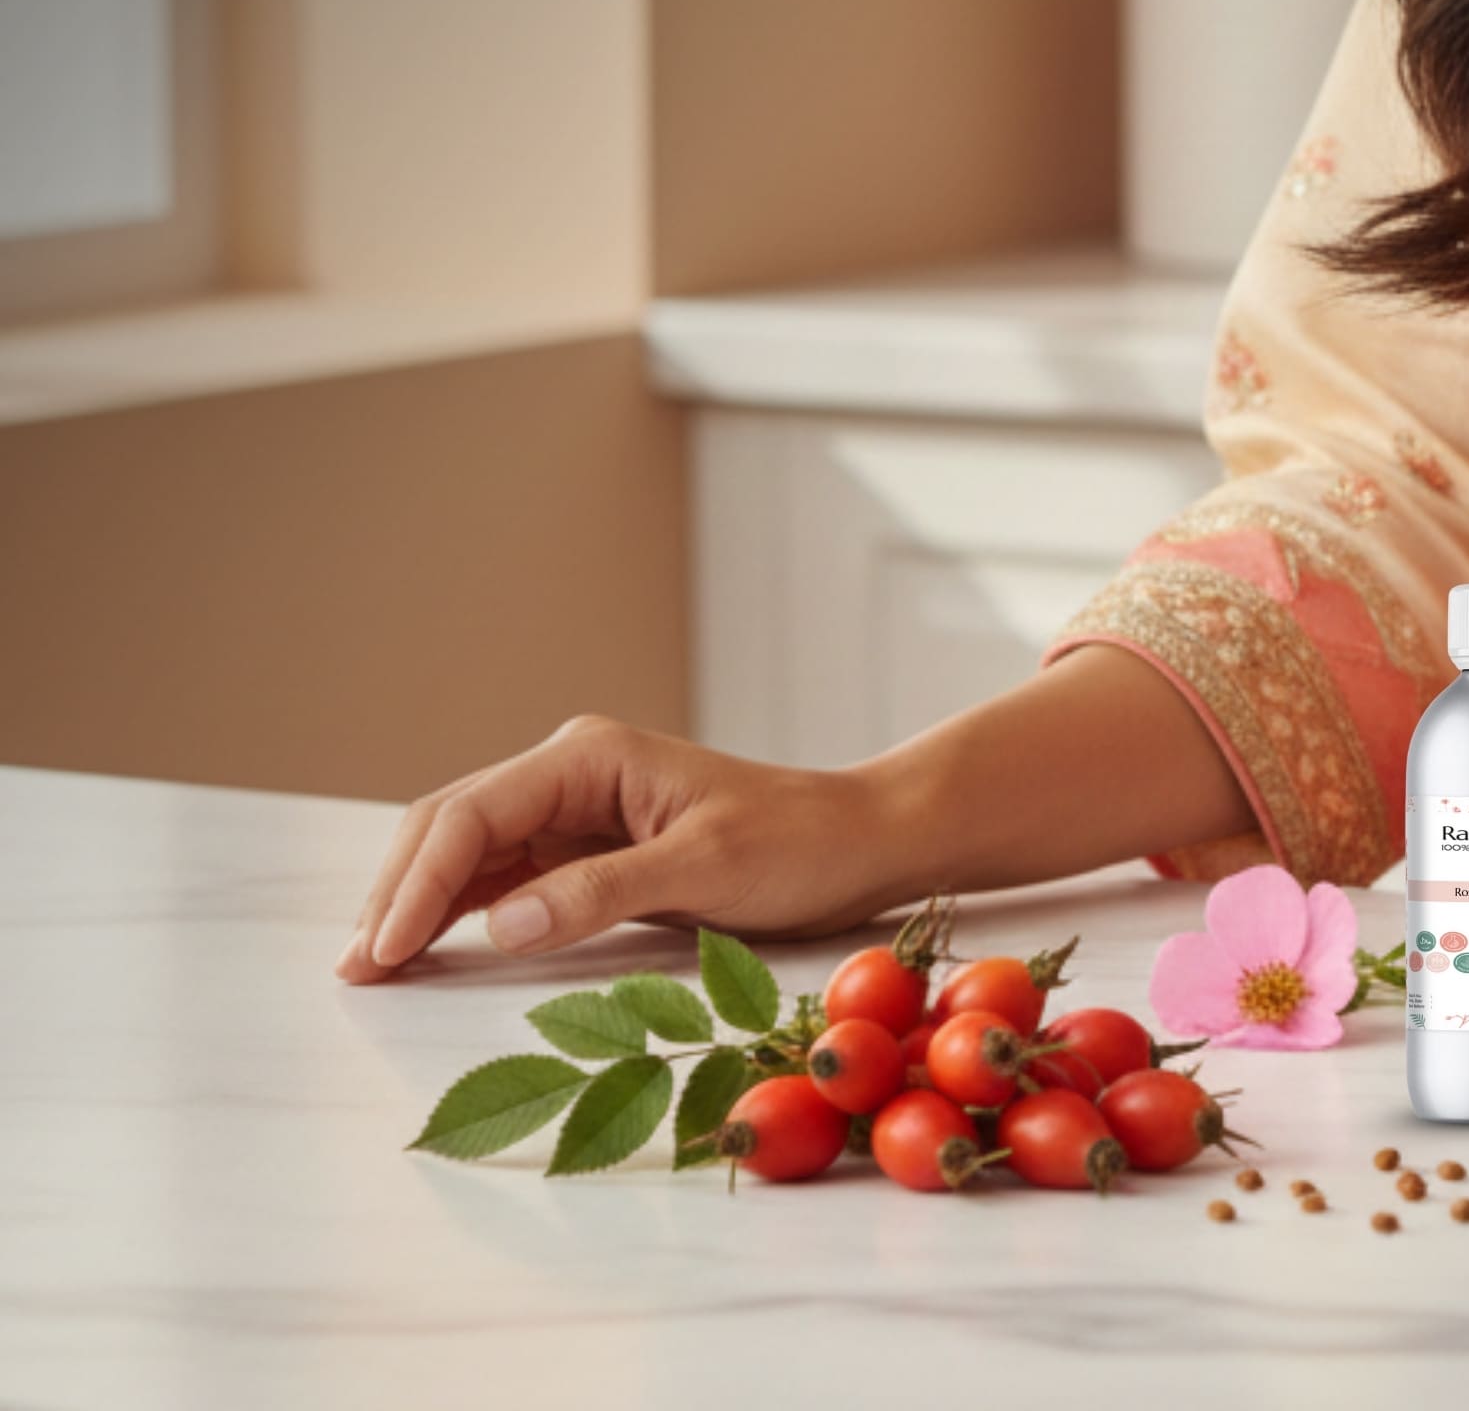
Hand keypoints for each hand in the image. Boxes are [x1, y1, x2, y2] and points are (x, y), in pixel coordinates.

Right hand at [335, 714, 908, 980]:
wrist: (853, 843)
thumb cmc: (796, 845)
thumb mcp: (707, 869)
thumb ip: (602, 891)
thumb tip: (503, 921)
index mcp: (591, 759)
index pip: (473, 814)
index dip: (419, 883)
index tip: (382, 953)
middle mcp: (571, 775)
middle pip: (451, 826)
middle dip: (397, 892)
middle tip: (354, 972)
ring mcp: (574, 812)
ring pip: (466, 853)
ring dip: (417, 906)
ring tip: (369, 971)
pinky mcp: (584, 852)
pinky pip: (501, 879)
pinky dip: (456, 914)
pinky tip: (424, 954)